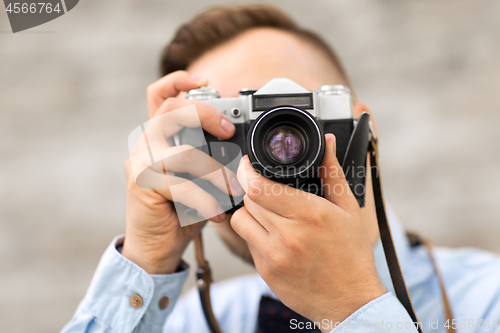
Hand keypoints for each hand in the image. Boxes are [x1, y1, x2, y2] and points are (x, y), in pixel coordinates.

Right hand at [122, 71, 242, 273]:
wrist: (157, 246)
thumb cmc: (182, 210)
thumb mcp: (200, 178)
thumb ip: (211, 158)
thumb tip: (244, 148)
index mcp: (160, 137)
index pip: (159, 95)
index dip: (178, 80)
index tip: (205, 79)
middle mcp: (146, 144)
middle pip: (171, 110)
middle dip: (205, 114)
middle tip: (229, 131)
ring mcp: (141, 163)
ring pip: (184, 152)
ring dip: (216, 173)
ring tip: (233, 191)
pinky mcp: (142, 185)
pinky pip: (181, 185)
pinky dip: (205, 200)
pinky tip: (217, 213)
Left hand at [231, 134, 385, 330]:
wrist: (350, 302)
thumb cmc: (352, 256)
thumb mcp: (348, 210)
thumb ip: (332, 173)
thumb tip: (328, 143)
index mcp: (308, 215)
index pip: (258, 187)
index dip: (248, 171)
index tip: (249, 165)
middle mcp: (287, 236)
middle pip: (247, 200)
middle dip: (253, 190)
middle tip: (267, 190)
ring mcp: (273, 256)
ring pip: (240, 221)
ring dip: (249, 212)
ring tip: (268, 213)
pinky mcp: (265, 272)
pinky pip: (248, 243)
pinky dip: (255, 234)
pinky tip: (274, 237)